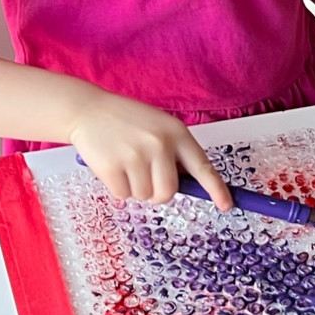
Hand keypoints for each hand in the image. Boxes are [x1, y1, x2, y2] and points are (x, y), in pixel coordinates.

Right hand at [67, 93, 233, 209]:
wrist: (87, 109)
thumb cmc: (127, 121)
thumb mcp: (159, 127)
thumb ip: (175, 152)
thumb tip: (190, 185)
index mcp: (176, 133)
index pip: (203, 166)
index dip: (216, 189)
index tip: (227, 205)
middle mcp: (160, 144)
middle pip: (168, 192)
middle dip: (157, 192)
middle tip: (143, 175)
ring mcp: (136, 156)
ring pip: (145, 196)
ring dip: (135, 188)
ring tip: (125, 163)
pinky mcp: (113, 168)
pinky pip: (123, 195)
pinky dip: (117, 187)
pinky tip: (112, 165)